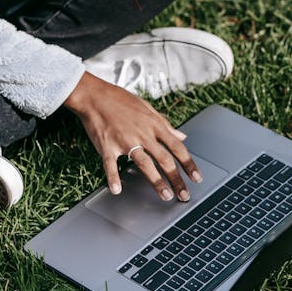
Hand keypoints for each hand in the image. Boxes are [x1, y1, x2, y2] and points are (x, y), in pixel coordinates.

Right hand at [64, 71, 202, 200]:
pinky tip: (117, 190)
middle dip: (176, 178)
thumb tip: (181, 136)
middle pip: (164, 159)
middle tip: (184, 195)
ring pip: (144, 164)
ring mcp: (125, 140)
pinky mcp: (107, 146)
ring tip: (166, 195)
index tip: (196, 177)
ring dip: (157, 181)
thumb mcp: (147, 108)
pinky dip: (113, 178)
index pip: (177, 147)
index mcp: (154, 124)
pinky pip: (111, 164)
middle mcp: (143, 133)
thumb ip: (165, 124)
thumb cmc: (120, 100)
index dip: (188, 164)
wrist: (95, 95)